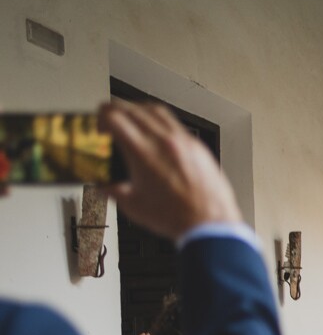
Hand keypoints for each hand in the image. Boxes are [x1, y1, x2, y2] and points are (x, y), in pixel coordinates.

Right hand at [99, 100, 242, 240]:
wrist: (210, 225)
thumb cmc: (177, 218)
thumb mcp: (133, 206)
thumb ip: (113, 190)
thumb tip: (105, 186)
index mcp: (142, 153)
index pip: (114, 116)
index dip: (100, 116)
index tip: (100, 125)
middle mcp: (164, 142)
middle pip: (133, 108)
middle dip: (116, 111)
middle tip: (111, 120)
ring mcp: (184, 142)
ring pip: (156, 110)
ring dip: (139, 110)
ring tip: (133, 119)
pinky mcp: (199, 147)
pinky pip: (177, 123)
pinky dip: (161, 121)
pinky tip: (159, 133)